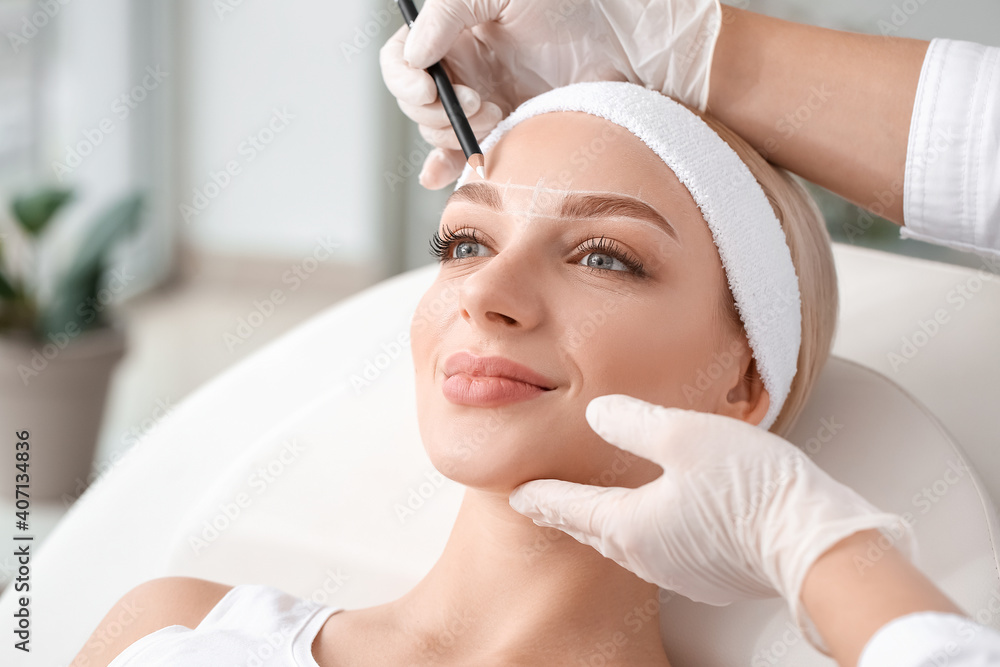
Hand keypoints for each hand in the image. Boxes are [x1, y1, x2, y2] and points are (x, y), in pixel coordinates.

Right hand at [380, 0, 723, 188]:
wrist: (628, 39)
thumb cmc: (574, 0)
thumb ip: (449, 13)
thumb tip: (415, 56)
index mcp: (455, 29)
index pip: (402, 57)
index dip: (406, 79)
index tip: (431, 91)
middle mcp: (465, 65)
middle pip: (417, 101)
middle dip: (437, 112)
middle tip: (483, 106)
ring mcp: (485, 98)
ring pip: (438, 131)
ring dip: (453, 136)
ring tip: (495, 120)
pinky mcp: (508, 128)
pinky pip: (463, 153)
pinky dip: (447, 166)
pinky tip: (440, 175)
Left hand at [508, 394, 916, 652]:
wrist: (817, 542)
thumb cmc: (750, 488)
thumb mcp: (683, 436)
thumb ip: (634, 423)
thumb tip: (599, 412)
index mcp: (632, 526)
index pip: (571, 508)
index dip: (543, 497)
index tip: (518, 496)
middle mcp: (651, 557)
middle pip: (595, 531)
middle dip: (568, 514)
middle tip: (545, 505)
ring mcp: (684, 571)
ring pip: (630, 544)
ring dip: (606, 524)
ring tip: (594, 511)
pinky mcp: (716, 574)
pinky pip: (666, 550)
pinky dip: (647, 532)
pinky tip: (660, 520)